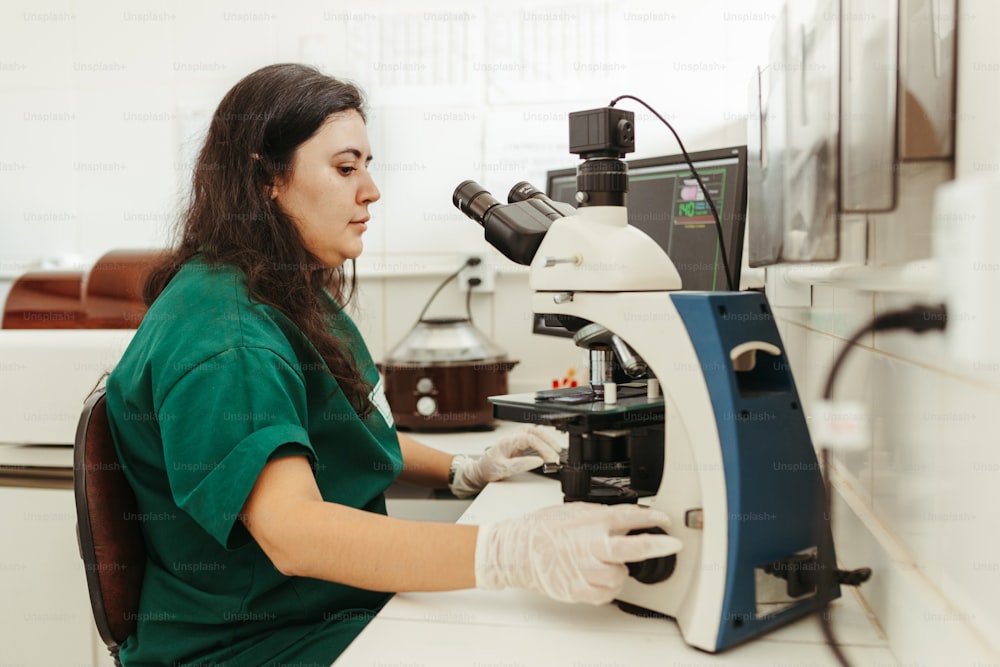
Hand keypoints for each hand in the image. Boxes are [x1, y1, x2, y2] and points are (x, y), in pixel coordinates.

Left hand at [449, 425, 563, 497]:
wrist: (478, 471)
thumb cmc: (487, 469)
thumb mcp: (503, 469)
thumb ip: (521, 464)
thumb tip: (538, 461)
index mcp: (508, 441)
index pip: (530, 438)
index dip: (543, 447)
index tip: (550, 458)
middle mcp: (512, 437)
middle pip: (534, 431)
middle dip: (548, 440)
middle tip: (557, 452)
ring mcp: (514, 439)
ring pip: (534, 432)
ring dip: (546, 439)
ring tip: (555, 450)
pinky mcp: (517, 443)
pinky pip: (532, 438)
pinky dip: (542, 442)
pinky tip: (547, 449)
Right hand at [474, 502, 681, 604]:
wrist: (517, 551)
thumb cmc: (541, 529)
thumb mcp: (573, 510)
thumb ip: (601, 515)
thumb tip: (626, 517)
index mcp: (591, 522)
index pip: (629, 517)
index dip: (652, 517)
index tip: (665, 519)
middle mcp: (591, 545)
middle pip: (634, 548)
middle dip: (658, 545)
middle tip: (674, 545)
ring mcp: (586, 570)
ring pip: (622, 575)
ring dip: (621, 570)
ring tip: (606, 563)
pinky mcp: (579, 590)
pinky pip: (608, 594)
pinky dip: (609, 587)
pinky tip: (599, 577)